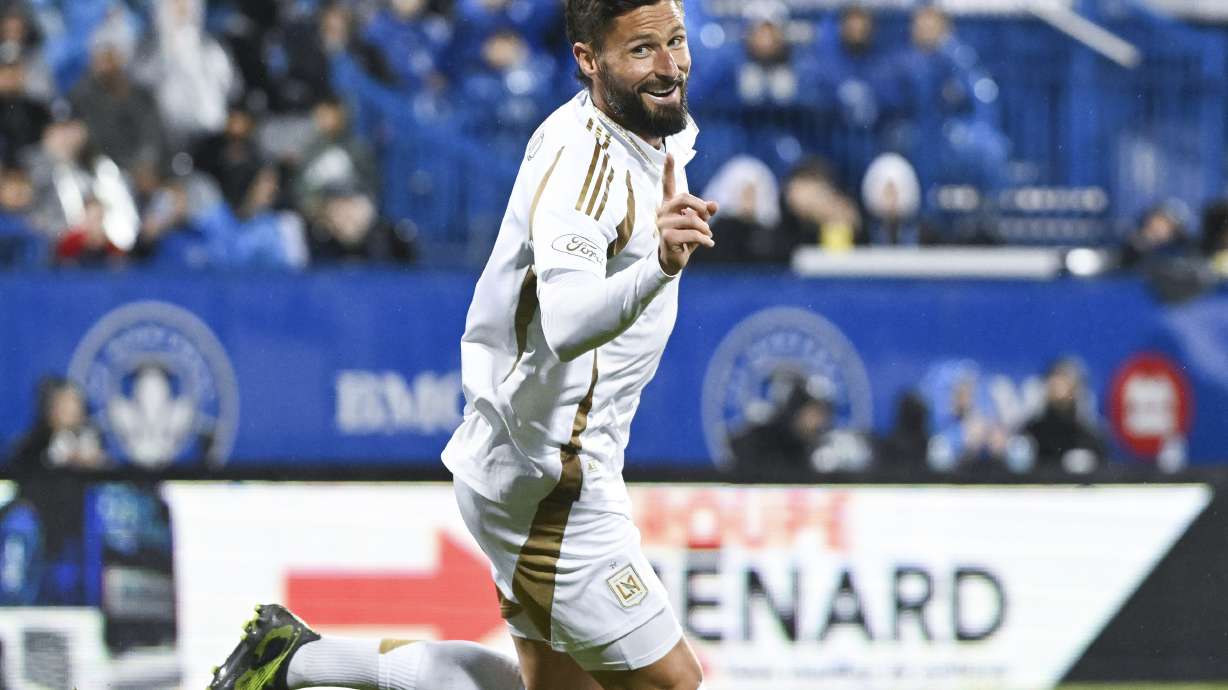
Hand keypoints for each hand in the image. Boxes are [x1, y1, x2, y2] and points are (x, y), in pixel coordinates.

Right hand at [657, 154, 718, 274]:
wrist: (674, 260)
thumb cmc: (686, 239)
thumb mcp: (699, 223)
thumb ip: (706, 212)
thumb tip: (715, 204)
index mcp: (669, 205)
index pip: (668, 184)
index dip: (668, 170)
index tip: (669, 154)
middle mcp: (663, 212)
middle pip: (683, 197)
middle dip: (700, 206)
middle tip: (707, 215)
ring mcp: (663, 224)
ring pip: (691, 219)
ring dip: (705, 228)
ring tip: (709, 235)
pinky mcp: (666, 237)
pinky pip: (692, 234)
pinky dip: (704, 239)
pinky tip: (709, 244)